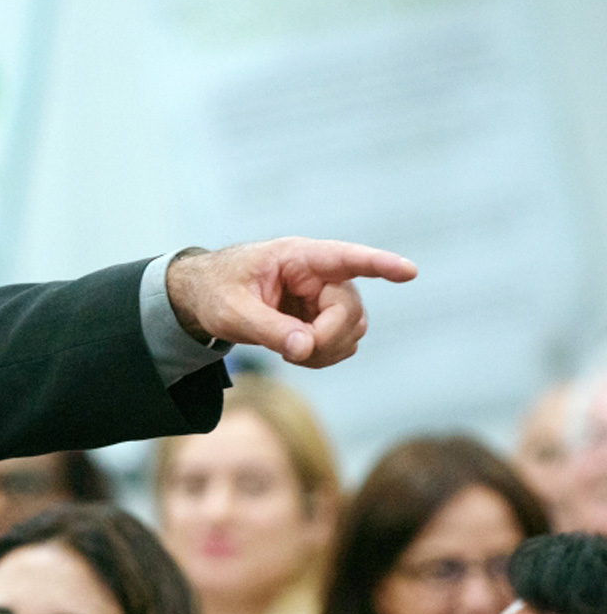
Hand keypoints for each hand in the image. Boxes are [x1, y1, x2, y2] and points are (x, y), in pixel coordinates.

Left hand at [165, 238, 415, 367]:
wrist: (205, 297)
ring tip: (286, 350)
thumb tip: (305, 348)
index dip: (379, 265)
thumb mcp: (232, 311)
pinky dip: (322, 356)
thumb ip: (268, 329)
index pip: (345, 258)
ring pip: (352, 330)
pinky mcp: (324, 318)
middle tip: (291, 354)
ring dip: (325, 350)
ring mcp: (325, 297)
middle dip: (326, 338)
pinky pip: (342, 344)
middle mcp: (319, 274)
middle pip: (350, 310)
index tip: (408, 272)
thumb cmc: (215, 292)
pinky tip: (294, 352)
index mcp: (297, 257)